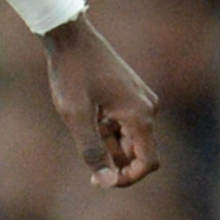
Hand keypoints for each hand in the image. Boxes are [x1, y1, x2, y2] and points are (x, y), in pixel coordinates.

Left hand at [43, 18, 160, 187]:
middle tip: (87, 162)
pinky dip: (108, 132)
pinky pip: (125, 125)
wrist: (71, 37)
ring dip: (109, 146)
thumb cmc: (71, 74)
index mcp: (140, 115)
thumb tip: (105, 182)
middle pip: (140, 153)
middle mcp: (148, 108)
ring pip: (131, 140)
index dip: (129, 179)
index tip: (102, 182)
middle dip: (116, 163)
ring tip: (84, 128)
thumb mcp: (75, 116)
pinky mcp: (131, 95)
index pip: (148, 162)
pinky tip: (88, 119)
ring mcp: (141, 100)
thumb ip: (91, 151)